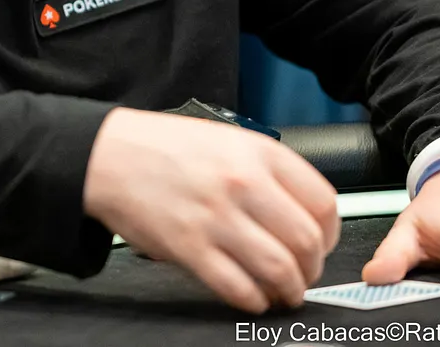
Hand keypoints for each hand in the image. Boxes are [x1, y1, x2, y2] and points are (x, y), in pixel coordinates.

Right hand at [83, 108, 339, 312]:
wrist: (108, 154)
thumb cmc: (163, 147)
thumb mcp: (226, 139)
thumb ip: (266, 170)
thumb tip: (299, 213)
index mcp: (257, 153)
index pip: (323, 202)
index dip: (331, 233)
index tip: (322, 243)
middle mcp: (242, 183)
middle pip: (306, 241)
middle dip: (312, 268)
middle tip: (304, 274)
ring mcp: (216, 217)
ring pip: (279, 269)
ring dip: (289, 290)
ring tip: (284, 292)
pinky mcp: (189, 248)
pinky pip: (238, 287)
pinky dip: (253, 301)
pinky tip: (252, 297)